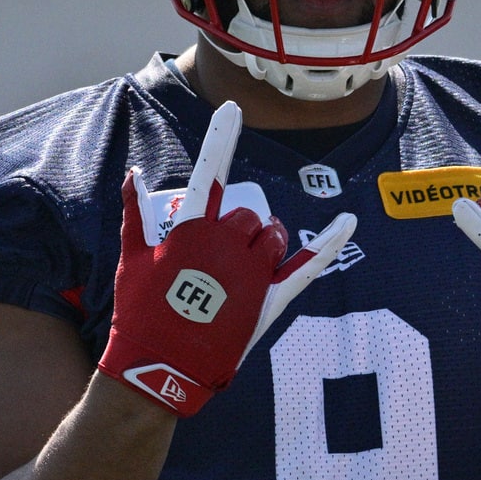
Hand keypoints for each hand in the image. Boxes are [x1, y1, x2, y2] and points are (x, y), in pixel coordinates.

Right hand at [98, 101, 355, 415]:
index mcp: (190, 231)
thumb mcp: (131, 261)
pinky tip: (349, 222)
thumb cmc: (139, 313)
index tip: (233, 110)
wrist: (158, 369)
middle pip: (248, 215)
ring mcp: (251, 274)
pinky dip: (329, 243)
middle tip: (216, 259)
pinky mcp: (269, 301)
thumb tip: (134, 175)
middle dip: (238, 228)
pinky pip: (307, 265)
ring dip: (264, 242)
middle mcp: (226, 246)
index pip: (210, 173)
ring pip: (273, 235)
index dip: (220, 140)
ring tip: (240, 268)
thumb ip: (135, 214)